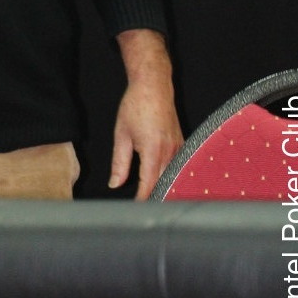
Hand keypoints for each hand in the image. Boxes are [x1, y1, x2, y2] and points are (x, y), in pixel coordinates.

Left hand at [109, 29, 183, 199]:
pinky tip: (164, 183)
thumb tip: (115, 184)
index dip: (142, 200)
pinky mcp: (182, 144)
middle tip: (144, 212)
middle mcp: (169, 151)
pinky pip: (178, 166)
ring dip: (165, 188)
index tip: (136, 212)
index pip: (149, 185)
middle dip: (154, 198)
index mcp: (152, 150)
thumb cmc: (135, 106)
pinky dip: (172, 176)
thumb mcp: (121, 134)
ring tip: (154, 202)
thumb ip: (119, 162)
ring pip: (173, 176)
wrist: (154, 85)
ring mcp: (179, 147)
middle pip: (164, 184)